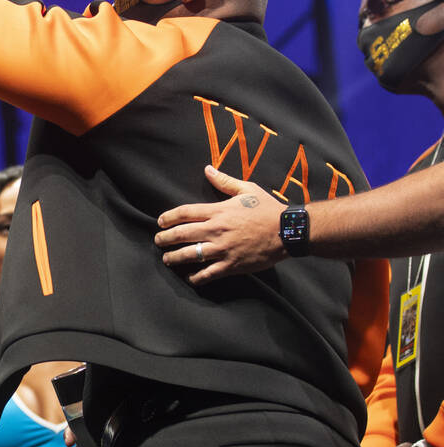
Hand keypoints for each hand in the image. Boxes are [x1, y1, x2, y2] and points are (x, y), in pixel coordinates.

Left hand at [155, 165, 286, 283]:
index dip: (167, 217)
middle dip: (164, 239)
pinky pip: (206, 274)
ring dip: (173, 258)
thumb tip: (208, 169)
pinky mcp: (231, 265)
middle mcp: (216, 230)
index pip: (184, 213)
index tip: (160, 222)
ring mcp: (222, 249)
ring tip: (167, 259)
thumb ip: (225, 181)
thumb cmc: (268, 209)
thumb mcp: (247, 190)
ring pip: (189, 255)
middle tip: (158, 241)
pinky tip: (189, 277)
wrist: (288, 231)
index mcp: (218, 211)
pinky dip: (195, 277)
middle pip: (180, 234)